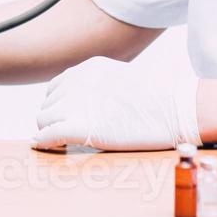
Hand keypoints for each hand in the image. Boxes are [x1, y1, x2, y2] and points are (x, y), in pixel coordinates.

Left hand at [31, 56, 199, 150]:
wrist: (173, 109)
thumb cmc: (156, 100)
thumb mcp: (121, 79)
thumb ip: (97, 86)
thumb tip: (84, 105)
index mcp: (87, 68)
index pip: (56, 88)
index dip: (60, 106)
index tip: (69, 119)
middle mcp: (77, 81)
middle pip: (48, 105)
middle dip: (56, 120)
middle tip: (70, 134)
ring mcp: (76, 102)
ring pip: (44, 121)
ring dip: (52, 132)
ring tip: (69, 142)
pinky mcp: (79, 126)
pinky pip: (47, 136)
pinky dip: (44, 144)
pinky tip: (48, 147)